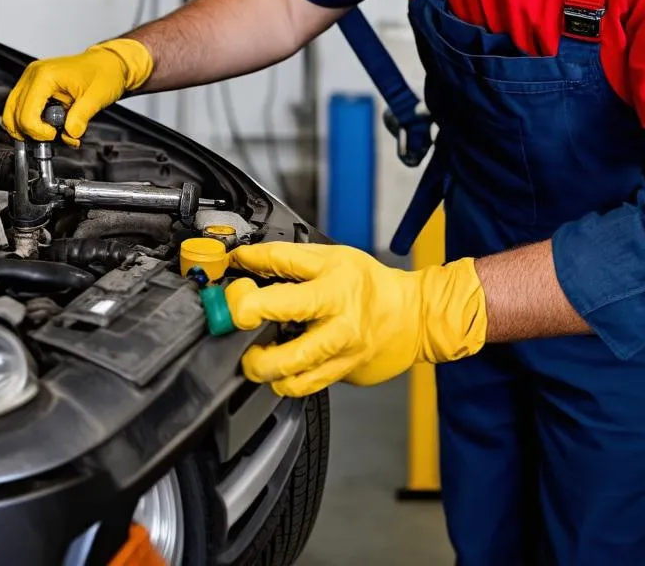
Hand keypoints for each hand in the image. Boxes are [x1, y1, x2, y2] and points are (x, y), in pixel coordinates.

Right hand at [2, 38, 152, 146]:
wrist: (108, 63)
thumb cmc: (104, 73)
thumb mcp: (97, 97)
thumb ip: (81, 117)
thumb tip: (70, 134)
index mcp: (44, 76)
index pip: (26, 114)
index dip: (39, 132)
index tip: (56, 135)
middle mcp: (32, 76)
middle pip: (13, 115)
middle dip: (32, 132)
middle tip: (54, 135)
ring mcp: (31, 80)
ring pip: (13, 114)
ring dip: (30, 128)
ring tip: (53, 130)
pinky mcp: (34, 87)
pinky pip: (22, 110)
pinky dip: (33, 123)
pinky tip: (52, 124)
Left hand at [224, 242, 486, 397]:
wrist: (413, 317)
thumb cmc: (369, 285)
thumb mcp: (333, 258)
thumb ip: (289, 260)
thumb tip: (246, 260)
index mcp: (334, 280)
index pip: (283, 263)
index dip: (250, 265)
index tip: (232, 269)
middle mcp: (338, 316)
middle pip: (285, 319)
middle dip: (250, 320)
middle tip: (236, 320)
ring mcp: (341, 349)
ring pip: (292, 368)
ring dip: (261, 364)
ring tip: (253, 356)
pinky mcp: (342, 373)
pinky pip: (304, 386)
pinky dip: (282, 381)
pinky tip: (276, 370)